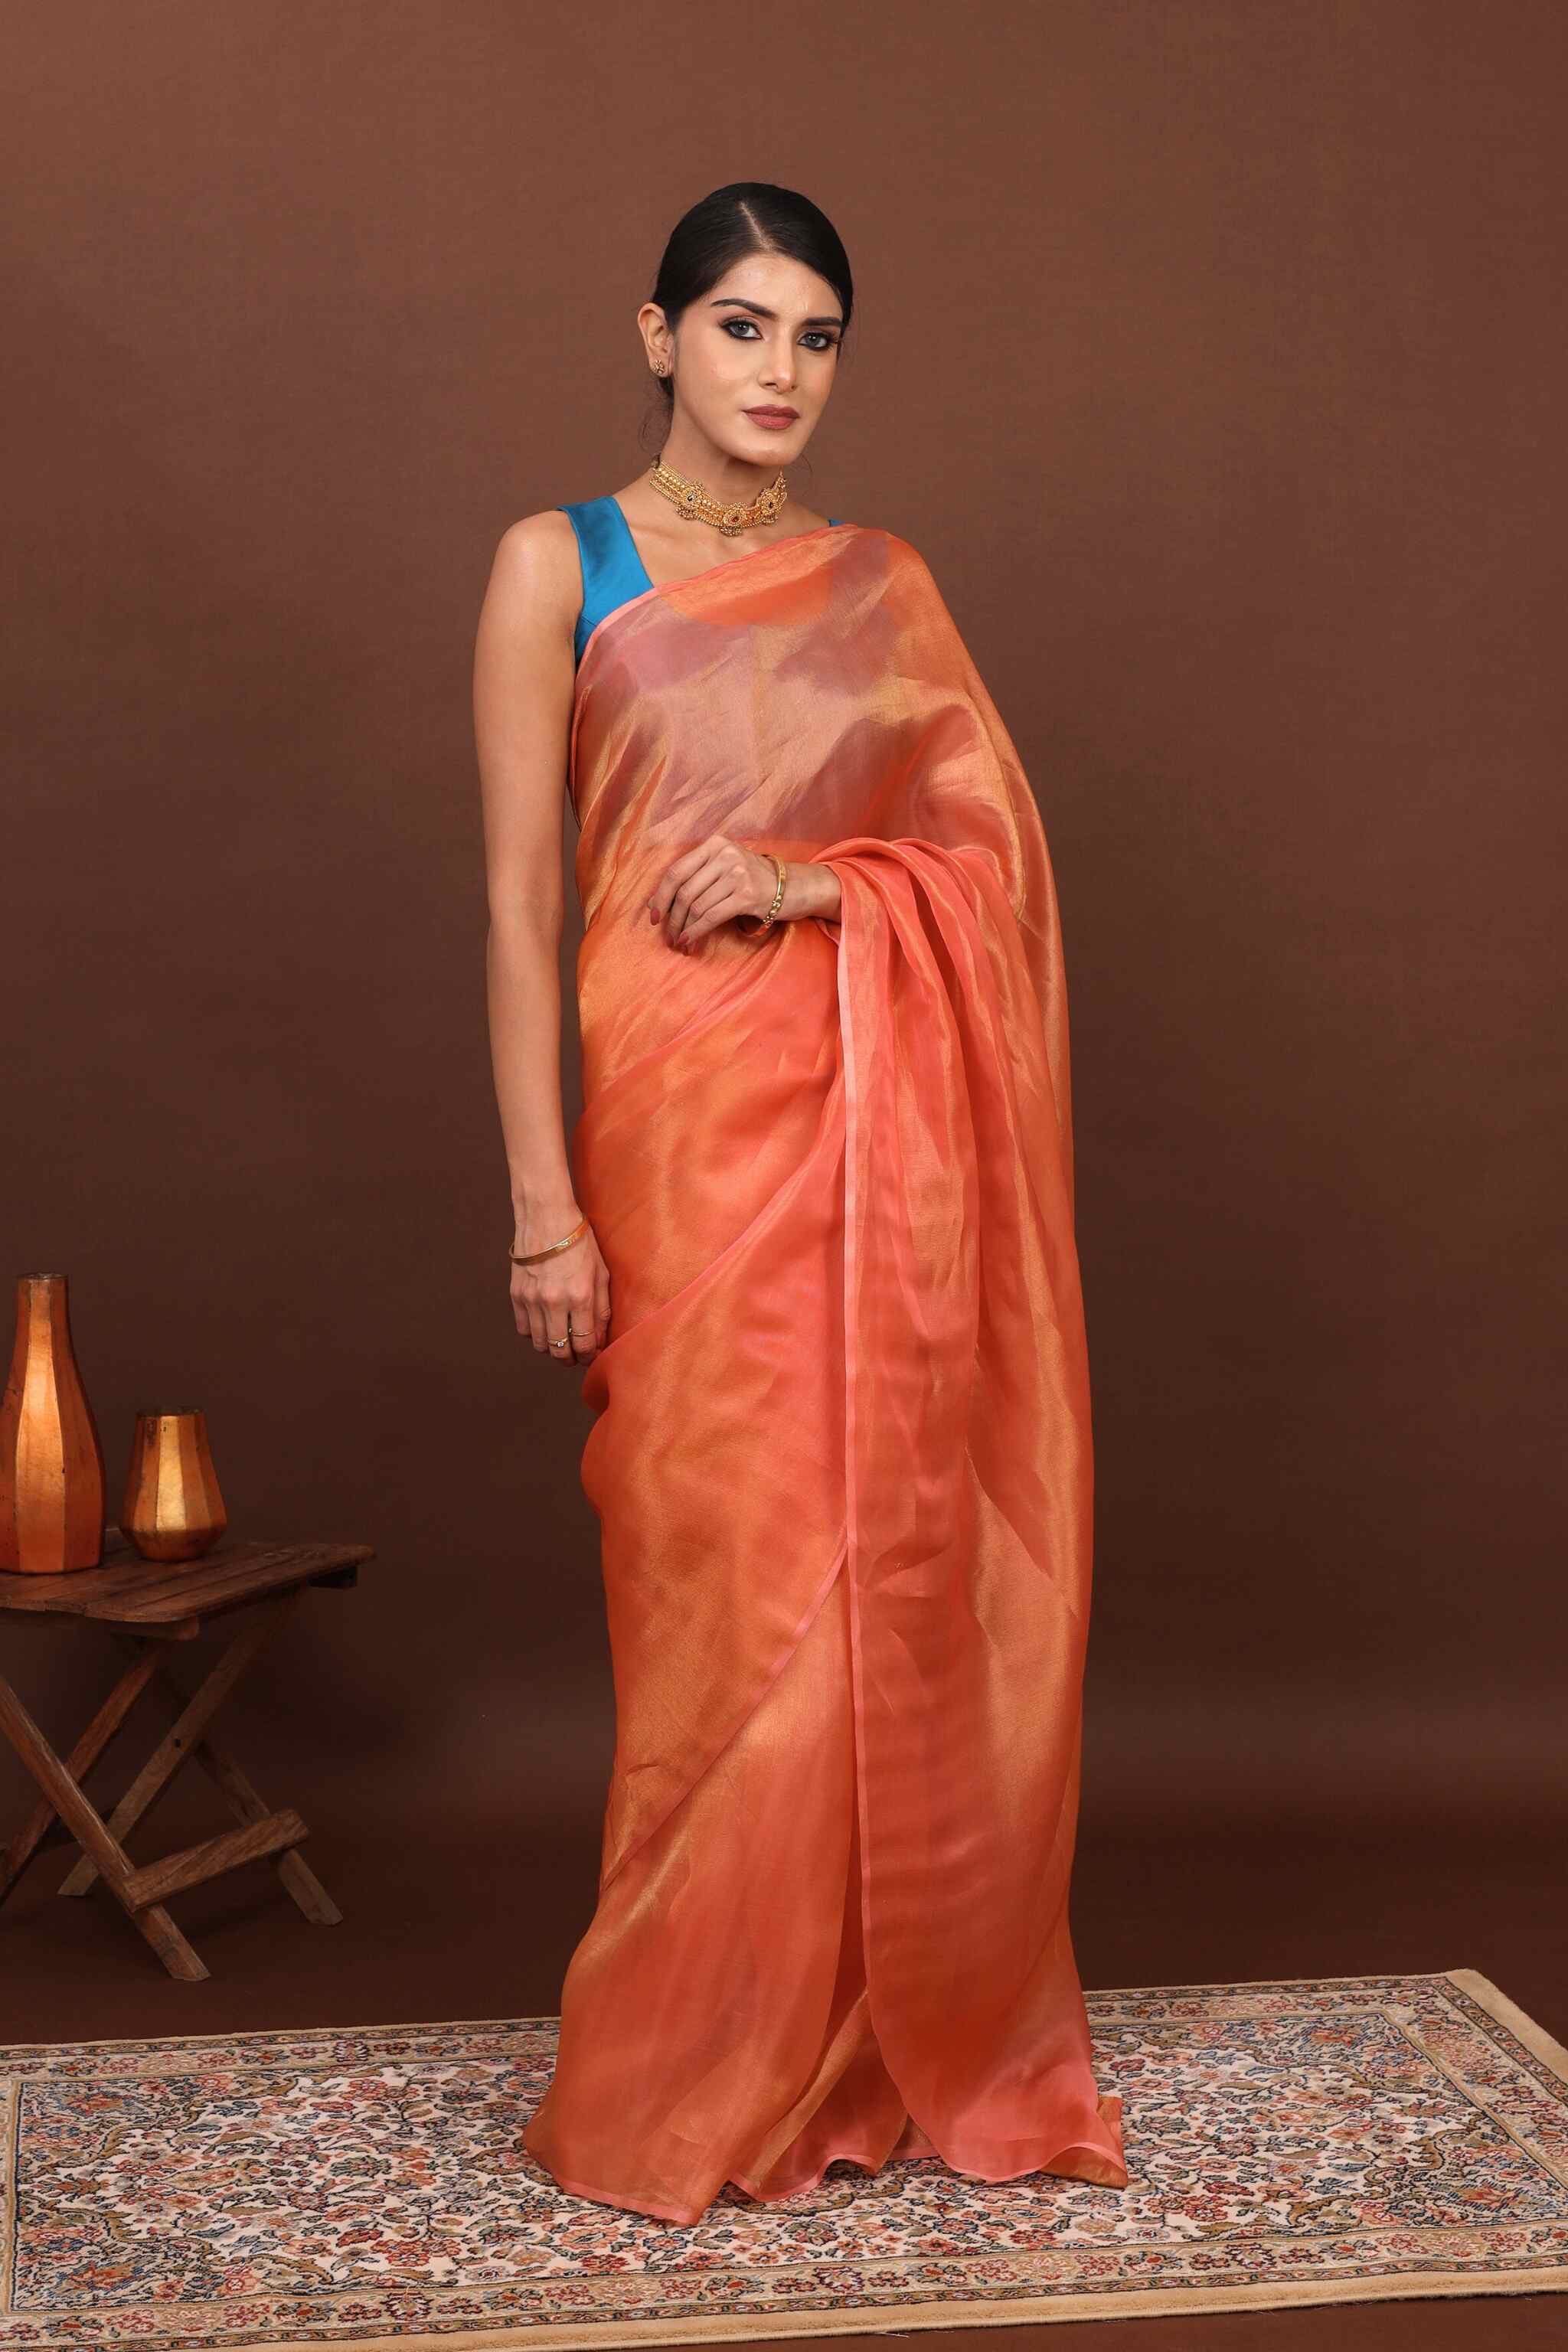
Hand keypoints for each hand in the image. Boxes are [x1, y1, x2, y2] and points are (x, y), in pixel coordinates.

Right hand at [510, 1206, 610, 1364]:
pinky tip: (545, 1327)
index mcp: (580, 1296)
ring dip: (552, 1349)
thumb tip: (598, 1338)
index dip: (589, 1356)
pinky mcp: (516, 1295)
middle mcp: (554, 1302)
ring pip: (540, 1344)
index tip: (591, 1356)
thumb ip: (601, 1308)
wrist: (546, 1217)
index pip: (584, 1344)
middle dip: (570, 1359)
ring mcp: (532, 1299)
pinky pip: (523, 1329)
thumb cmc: (579, 1242)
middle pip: (560, 1350)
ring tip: (560, 1343)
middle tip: (576, 1356)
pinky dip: (534, 1334)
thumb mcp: (600, 1273)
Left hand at [647, 833, 777, 951]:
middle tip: (668, 934)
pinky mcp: (747, 895)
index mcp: (714, 845)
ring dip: (683, 928)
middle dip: (672, 917)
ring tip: (679, 940)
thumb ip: (693, 879)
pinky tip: (690, 941)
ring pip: (696, 906)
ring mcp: (737, 874)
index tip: (654, 915)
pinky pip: (711, 917)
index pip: (676, 871)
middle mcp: (725, 855)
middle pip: (684, 891)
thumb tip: (653, 903)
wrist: (792, 886)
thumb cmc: (753, 880)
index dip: (661, 895)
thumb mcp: (723, 869)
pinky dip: (696, 931)